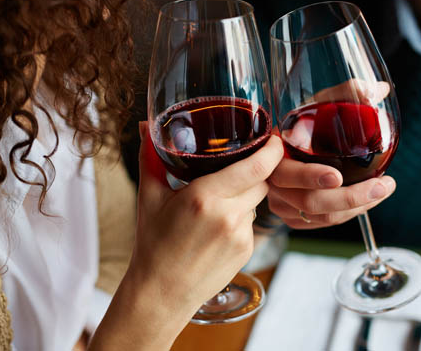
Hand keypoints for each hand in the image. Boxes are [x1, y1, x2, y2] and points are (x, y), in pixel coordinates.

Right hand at [130, 123, 283, 314]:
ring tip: (218, 202)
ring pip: (258, 201)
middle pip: (262, 180)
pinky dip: (241, 217)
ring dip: (246, 194)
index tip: (274, 140)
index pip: (256, 167)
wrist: (161, 293)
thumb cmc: (153, 244)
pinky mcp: (247, 250)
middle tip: (237, 167)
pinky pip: (252, 222)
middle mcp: (228, 215)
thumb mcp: (149, 197)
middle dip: (255, 171)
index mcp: (204, 197)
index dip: (272, 150)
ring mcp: (241, 236)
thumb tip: (146, 126)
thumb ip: (150, 158)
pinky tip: (218, 226)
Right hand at [269, 79, 394, 228]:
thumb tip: (379, 89)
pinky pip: (322, 223)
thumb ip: (344, 95)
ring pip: (321, 217)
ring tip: (383, 190)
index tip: (338, 176)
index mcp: (273, 155)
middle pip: (310, 202)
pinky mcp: (292, 217)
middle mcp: (273, 184)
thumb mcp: (315, 107)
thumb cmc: (300, 126)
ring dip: (356, 207)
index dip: (310, 177)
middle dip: (350, 198)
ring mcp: (282, 204)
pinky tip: (367, 200)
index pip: (286, 173)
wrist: (278, 150)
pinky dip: (348, 214)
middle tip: (381, 186)